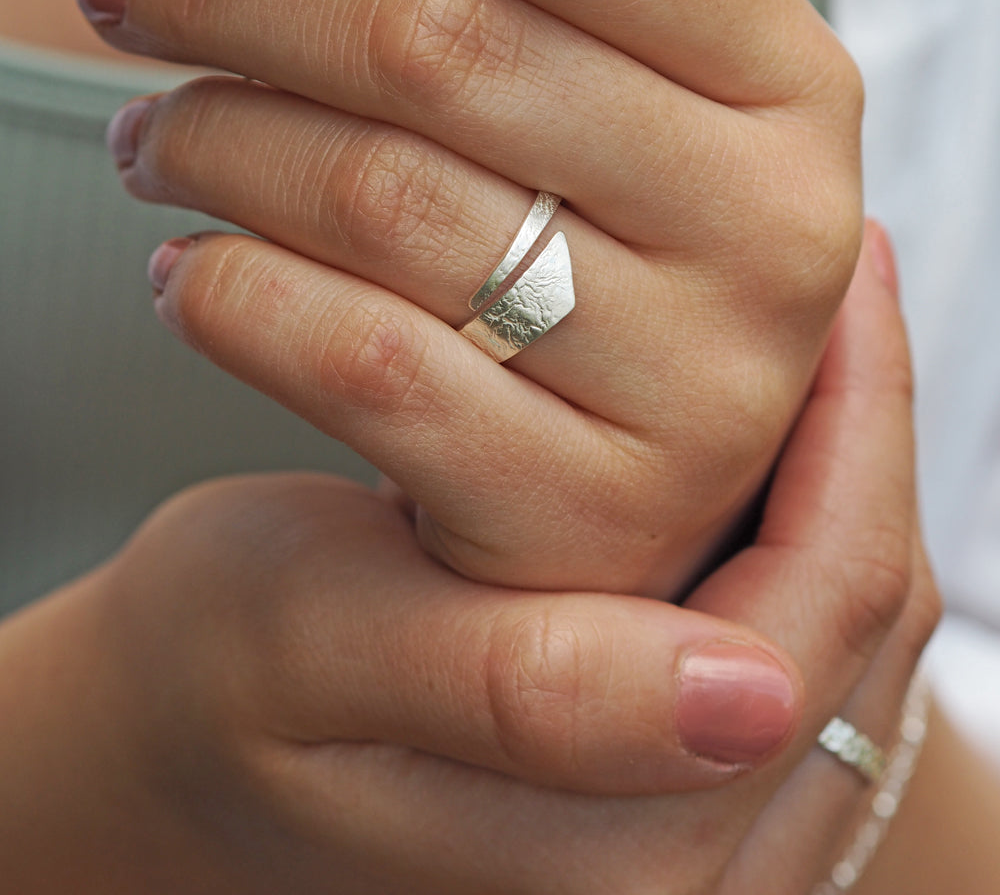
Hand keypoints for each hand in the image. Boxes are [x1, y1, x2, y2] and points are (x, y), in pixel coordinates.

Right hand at [0, 228, 937, 893]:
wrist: (162, 740)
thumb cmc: (211, 683)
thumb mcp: (323, 651)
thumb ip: (516, 686)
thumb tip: (746, 696)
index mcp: (615, 862)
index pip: (823, 620)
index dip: (858, 429)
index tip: (845, 269)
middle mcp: (677, 871)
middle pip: (851, 617)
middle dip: (860, 430)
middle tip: (843, 267)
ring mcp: (671, 826)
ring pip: (827, 618)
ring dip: (830, 465)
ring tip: (816, 327)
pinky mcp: (649, 777)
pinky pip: (774, 626)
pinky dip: (783, 511)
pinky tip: (756, 419)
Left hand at [78, 0, 862, 594]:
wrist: (634, 466)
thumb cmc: (602, 231)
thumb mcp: (608, 81)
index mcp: (791, 78)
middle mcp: (773, 226)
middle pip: (440, 44)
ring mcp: (696, 385)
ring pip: (378, 197)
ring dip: (209, 138)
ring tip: (149, 129)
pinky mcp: (582, 508)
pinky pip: (353, 363)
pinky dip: (227, 293)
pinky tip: (184, 265)